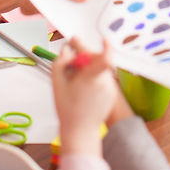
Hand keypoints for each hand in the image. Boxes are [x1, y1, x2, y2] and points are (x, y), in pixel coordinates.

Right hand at [0, 0, 85, 13]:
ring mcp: (31, 7)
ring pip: (56, 6)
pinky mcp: (36, 3)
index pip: (56, 11)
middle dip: (72, 2)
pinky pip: (53, 2)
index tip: (89, 4)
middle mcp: (28, 9)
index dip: (73, 7)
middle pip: (57, 10)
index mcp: (28, 2)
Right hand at [52, 38, 117, 156]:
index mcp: (91, 78)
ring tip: (76, 79)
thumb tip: (67, 50)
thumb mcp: (57, 83)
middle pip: (98, 60)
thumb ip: (60, 62)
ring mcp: (110, 88)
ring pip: (101, 69)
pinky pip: (104, 78)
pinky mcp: (112, 94)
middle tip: (72, 61)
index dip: (106, 46)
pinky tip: (84, 88)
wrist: (80, 131)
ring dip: (90, 68)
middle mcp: (104, 82)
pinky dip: (95, 78)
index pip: (105, 57)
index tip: (103, 38)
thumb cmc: (67, 109)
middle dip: (86, 57)